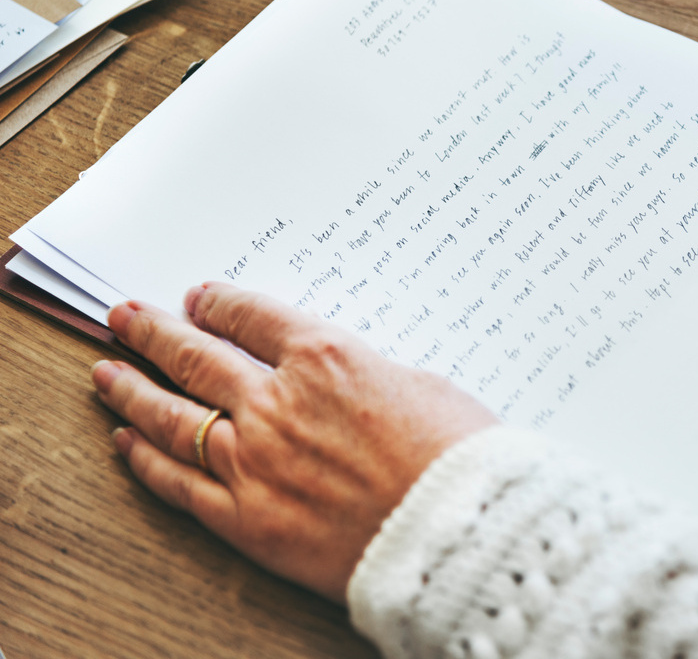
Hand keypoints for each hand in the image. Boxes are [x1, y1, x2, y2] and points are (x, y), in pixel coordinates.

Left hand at [92, 282, 496, 602]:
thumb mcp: (421, 384)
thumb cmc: (457, 456)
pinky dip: (147, 461)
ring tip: (106, 373)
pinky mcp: (247, 519)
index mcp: (325, 357)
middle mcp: (276, 401)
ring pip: (172, 416)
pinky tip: (126, 443)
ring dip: (132, 389)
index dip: (219, 303)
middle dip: (155, 332)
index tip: (200, 299)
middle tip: (125, 318)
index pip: (252, 316)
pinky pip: (181, 484)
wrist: (457, 531)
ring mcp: (254, 461)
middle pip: (196, 356)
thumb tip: (342, 379)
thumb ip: (366, 374)